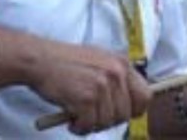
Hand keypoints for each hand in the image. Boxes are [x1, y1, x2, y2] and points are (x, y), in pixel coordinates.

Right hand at [28, 40, 150, 135]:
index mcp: (122, 63)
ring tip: (78, 115)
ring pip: (107, 122)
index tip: (120, 114)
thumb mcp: (99, 61)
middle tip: (92, 117)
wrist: (41, 59)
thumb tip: (129, 105)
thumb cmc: (67, 63)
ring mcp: (102, 85)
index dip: (134, 110)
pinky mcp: (86, 98)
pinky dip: (79, 127)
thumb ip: (115, 79)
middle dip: (108, 121)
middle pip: (126, 114)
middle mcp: (116, 73)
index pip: (145, 96)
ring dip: (91, 124)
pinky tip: (70, 118)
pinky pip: (89, 125)